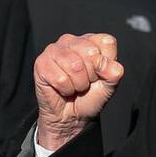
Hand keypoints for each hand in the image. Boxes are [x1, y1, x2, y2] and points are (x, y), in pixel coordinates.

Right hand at [34, 32, 123, 150]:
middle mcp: (72, 40)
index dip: (106, 64)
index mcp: (91, 40)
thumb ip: (114, 72)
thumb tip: (102, 63)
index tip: (99, 74)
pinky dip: (66, 90)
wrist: (72, 116)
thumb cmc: (89, 96)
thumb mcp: (109, 85)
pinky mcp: (41, 63)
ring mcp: (54, 50)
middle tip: (85, 82)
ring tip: (75, 86)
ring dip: (78, 84)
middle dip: (91, 75)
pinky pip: (60, 78)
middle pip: (91, 52)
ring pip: (74, 65)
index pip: (106, 42)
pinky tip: (63, 89)